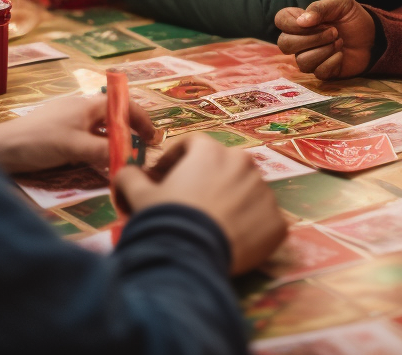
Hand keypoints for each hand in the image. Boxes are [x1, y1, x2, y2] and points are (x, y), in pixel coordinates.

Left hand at [0, 95, 161, 174]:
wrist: (1, 149)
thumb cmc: (39, 141)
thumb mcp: (75, 147)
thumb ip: (104, 152)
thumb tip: (130, 160)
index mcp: (89, 105)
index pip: (125, 107)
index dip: (142, 121)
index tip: (153, 139)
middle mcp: (83, 109)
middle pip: (115, 118)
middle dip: (130, 134)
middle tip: (141, 153)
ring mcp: (71, 122)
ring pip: (102, 131)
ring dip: (114, 144)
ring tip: (124, 161)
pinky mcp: (62, 135)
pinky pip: (89, 139)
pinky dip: (99, 150)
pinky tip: (99, 163)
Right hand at [115, 135, 286, 274]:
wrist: (192, 256)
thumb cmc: (166, 218)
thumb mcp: (139, 195)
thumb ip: (130, 177)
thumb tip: (124, 172)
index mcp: (210, 151)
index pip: (193, 145)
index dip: (176, 159)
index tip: (164, 177)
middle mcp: (243, 164)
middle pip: (224, 168)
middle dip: (208, 181)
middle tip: (191, 205)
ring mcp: (264, 192)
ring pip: (247, 193)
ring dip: (232, 203)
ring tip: (212, 227)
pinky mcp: (277, 222)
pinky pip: (263, 221)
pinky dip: (251, 228)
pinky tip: (232, 243)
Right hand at [274, 0, 374, 79]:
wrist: (373, 36)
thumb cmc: (353, 18)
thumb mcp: (341, 3)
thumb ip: (320, 8)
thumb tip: (302, 21)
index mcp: (300, 20)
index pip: (280, 21)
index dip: (291, 23)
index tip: (311, 21)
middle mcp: (300, 40)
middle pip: (285, 44)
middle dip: (312, 38)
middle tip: (333, 32)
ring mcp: (310, 57)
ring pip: (301, 62)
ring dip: (323, 51)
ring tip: (339, 42)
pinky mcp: (322, 71)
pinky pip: (317, 72)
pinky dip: (332, 62)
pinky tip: (341, 54)